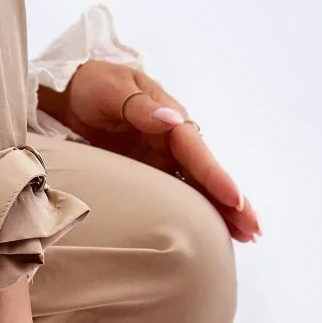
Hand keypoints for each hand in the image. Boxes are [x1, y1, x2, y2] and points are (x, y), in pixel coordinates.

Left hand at [38, 61, 260, 242]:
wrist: (68, 94)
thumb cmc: (90, 85)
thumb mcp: (110, 88)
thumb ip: (137, 106)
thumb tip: (170, 120)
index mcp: (167, 119)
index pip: (196, 152)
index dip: (215, 178)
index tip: (234, 200)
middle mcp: (171, 142)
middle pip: (206, 175)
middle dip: (231, 202)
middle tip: (253, 229)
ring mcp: (160, 160)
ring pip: (196, 189)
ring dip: (220, 212)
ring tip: (246, 236)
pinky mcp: (147, 174)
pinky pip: (176, 195)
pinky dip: (195, 212)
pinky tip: (211, 231)